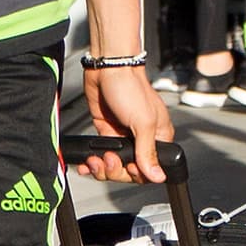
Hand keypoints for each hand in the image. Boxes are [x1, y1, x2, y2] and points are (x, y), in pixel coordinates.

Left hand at [73, 67, 173, 184]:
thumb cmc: (130, 87)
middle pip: (129, 171)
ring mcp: (122, 137)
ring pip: (113, 166)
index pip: (150, 169)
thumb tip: (157, 176)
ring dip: (102, 168)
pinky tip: (87, 164)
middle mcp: (141, 139)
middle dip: (115, 170)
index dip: (135, 173)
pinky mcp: (106, 133)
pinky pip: (100, 155)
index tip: (126, 167)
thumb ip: (147, 152)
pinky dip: (92, 163)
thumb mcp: (143, 122)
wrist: (107, 70)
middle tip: (108, 159)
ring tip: (96, 160)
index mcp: (158, 137)